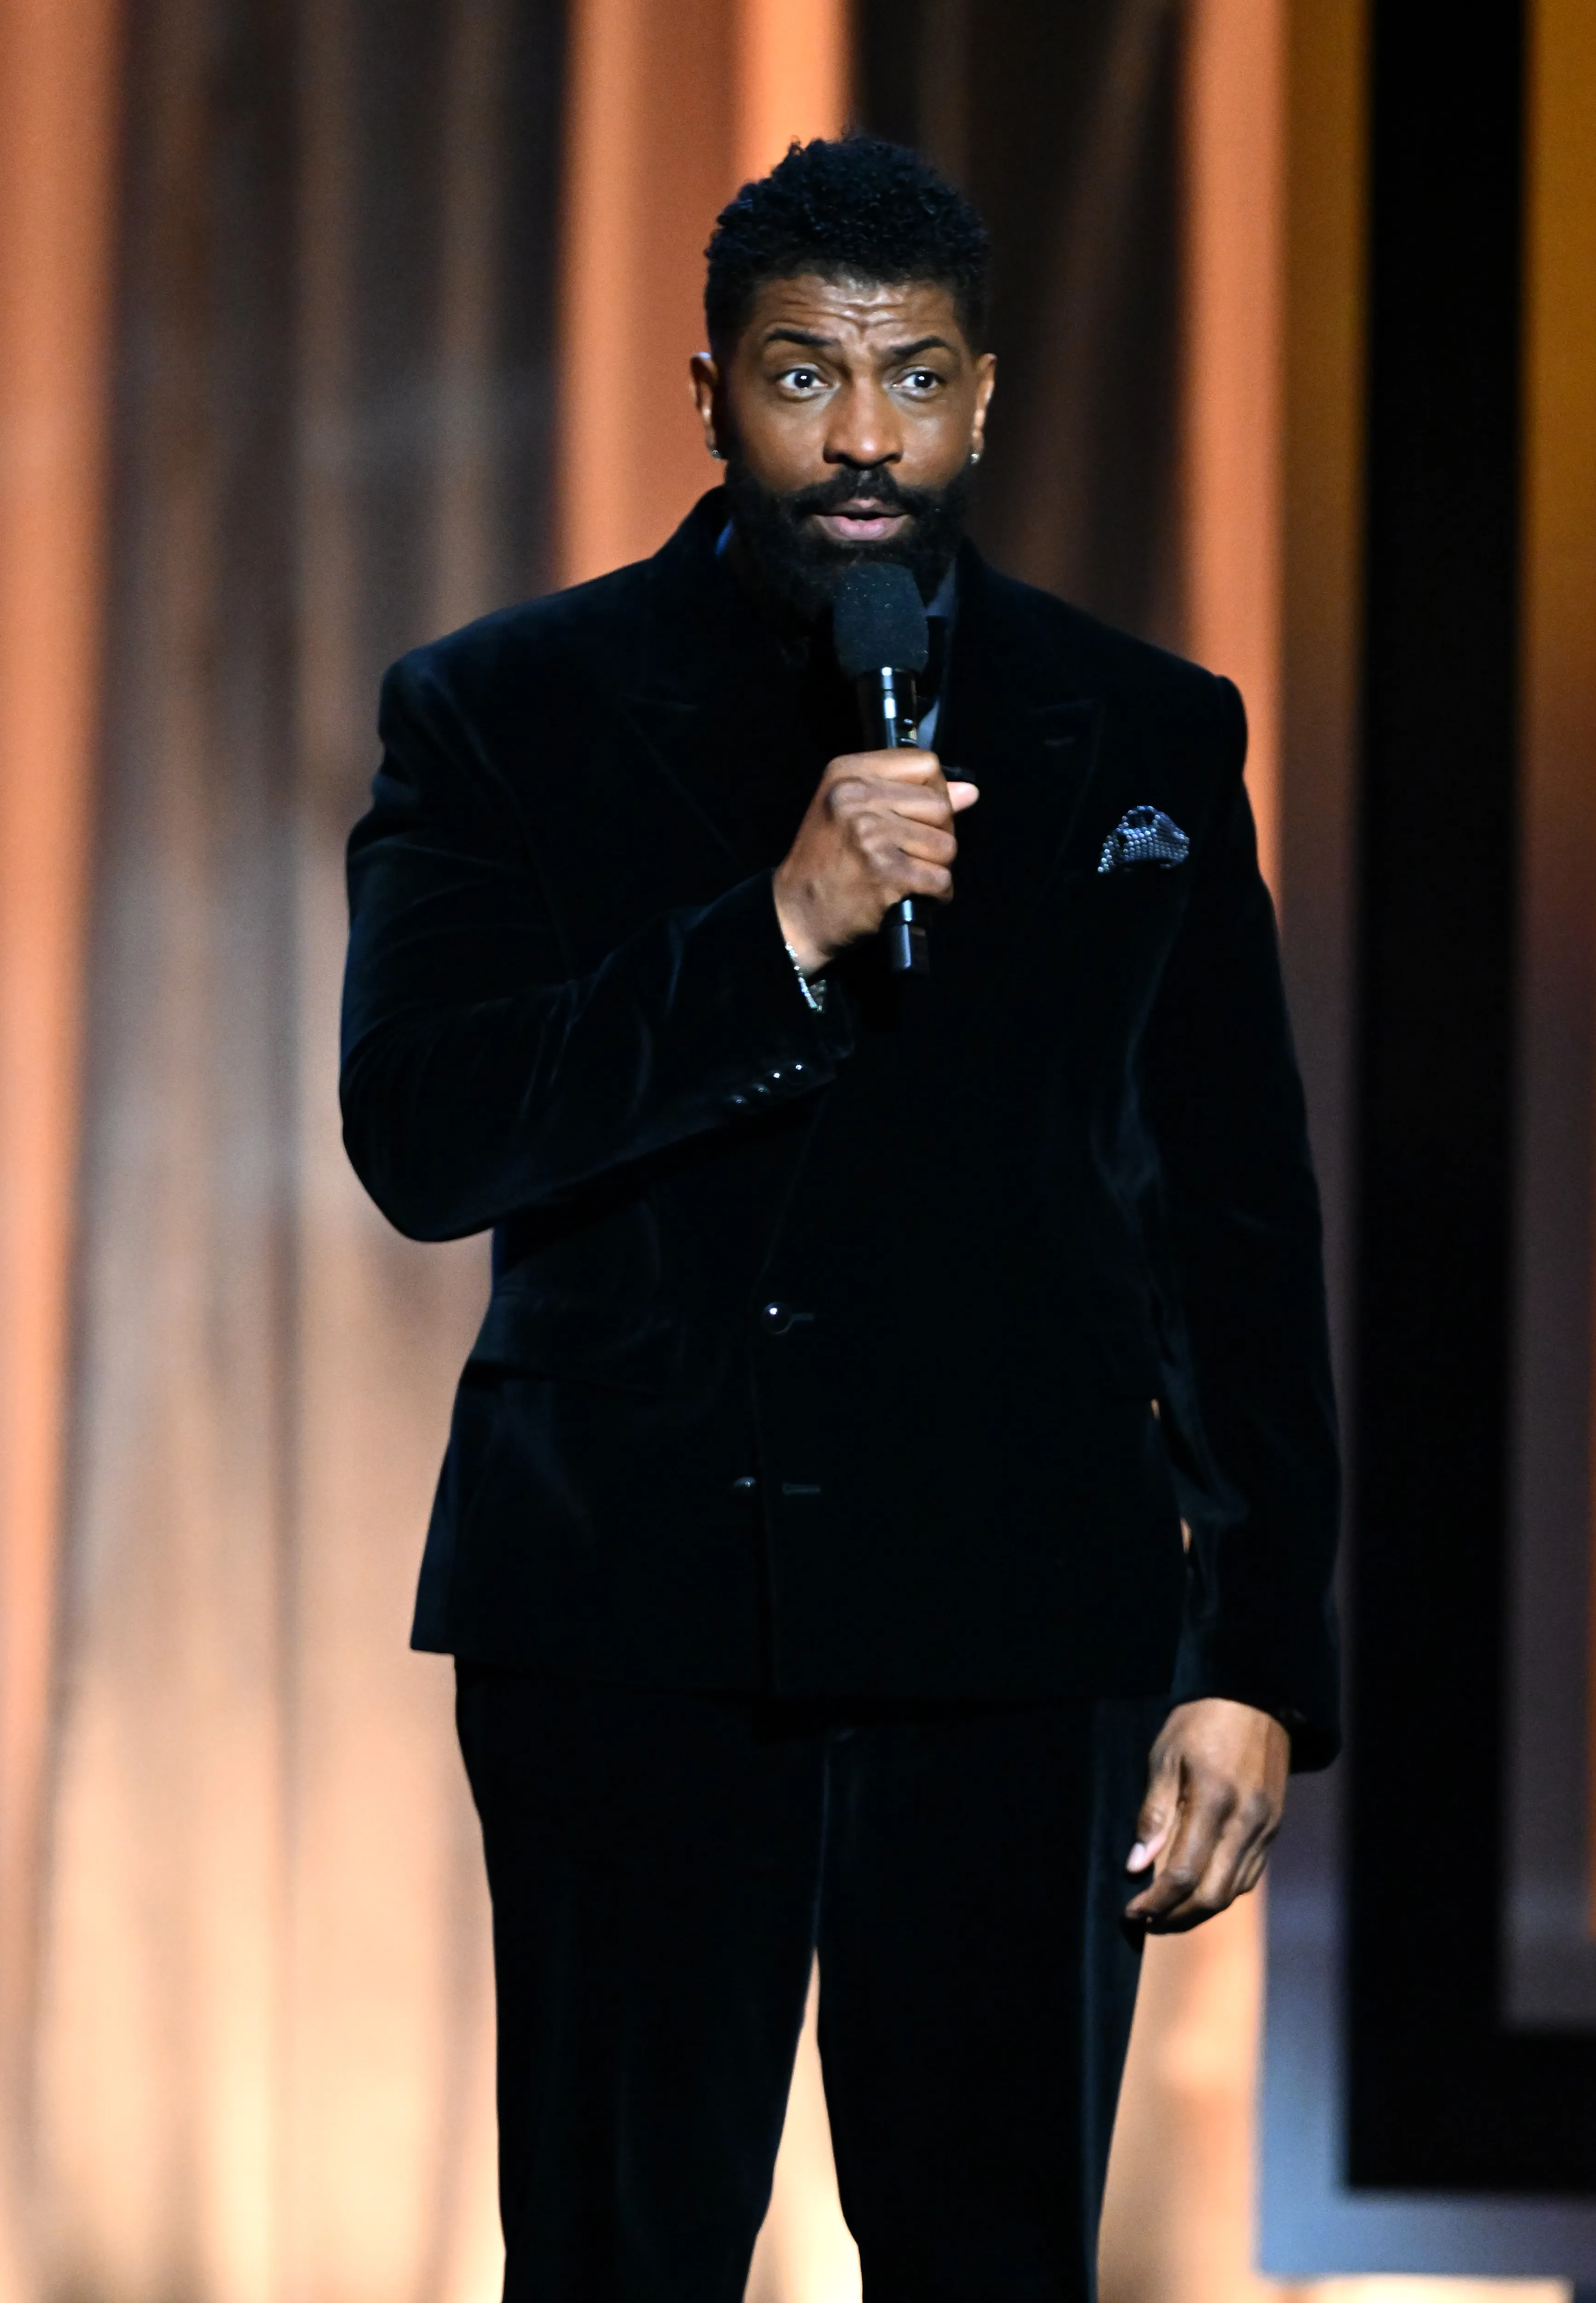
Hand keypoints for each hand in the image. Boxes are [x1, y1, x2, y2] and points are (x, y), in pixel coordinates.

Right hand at [773, 748, 979, 973]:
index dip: (934, 791)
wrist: (796, 914)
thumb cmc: (825, 863)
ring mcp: (871, 835)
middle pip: (940, 805)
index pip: (925, 763)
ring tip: (908, 874)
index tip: (919, 815)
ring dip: (936, 867)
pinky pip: (940, 879)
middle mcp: (856, 798)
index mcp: (847, 773)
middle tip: (912, 853)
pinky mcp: (886, 873)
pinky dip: (936, 894)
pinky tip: (914, 895)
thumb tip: (969, 791)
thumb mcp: (852, 812)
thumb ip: (909, 795)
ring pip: (945, 845)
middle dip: (938, 834)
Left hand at [1123, 1698, 1288, 1932]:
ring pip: (1234, 1891)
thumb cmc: (1201, 1722)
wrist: (1255, 1698)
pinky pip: (1249, 1874)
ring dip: (1200, 1911)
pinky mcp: (1273, 1828)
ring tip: (1167, 1913)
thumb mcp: (1166, 1756)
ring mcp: (1265, 1828)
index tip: (1131, 1911)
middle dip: (1177, 1918)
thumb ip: (1154, 1814)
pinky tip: (1198, 1891)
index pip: (1184, 1874)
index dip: (1156, 1902)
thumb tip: (1136, 1865)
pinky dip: (1222, 1891)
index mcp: (1214, 1802)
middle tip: (1146, 1921)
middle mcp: (1245, 1822)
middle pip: (1213, 1896)